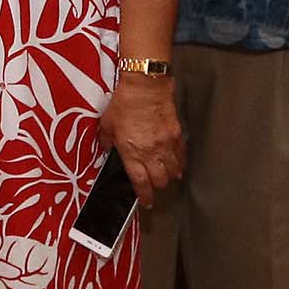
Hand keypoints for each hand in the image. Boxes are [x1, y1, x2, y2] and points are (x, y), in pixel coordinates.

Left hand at [103, 73, 184, 205]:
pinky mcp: (176, 135)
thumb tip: (106, 148)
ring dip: (169, 178)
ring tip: (166, 179)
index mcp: (131, 152)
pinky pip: (181, 155)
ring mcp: (166, 145)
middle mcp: (151, 152)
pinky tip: (178, 167)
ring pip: (173, 171)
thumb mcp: (106, 123)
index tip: (145, 201)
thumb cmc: (125, 103)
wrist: (147, 86)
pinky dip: (180, 164)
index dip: (143, 195)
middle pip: (159, 180)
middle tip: (153, 188)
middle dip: (156, 187)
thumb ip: (106, 140)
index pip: (140, 182)